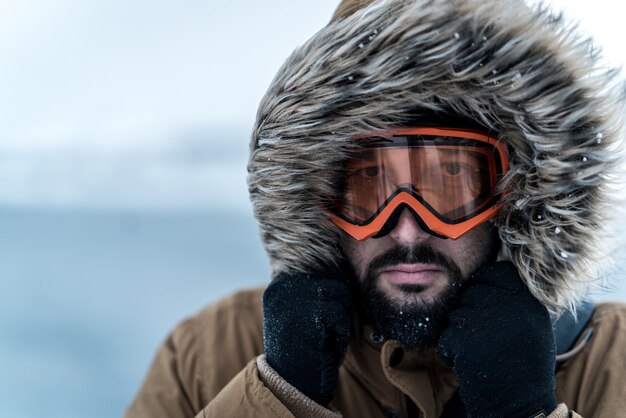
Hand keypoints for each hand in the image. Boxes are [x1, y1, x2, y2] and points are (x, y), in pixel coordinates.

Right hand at [262, 265, 351, 405]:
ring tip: (325, 338)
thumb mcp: (304, 312)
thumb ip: (315, 291)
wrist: (294, 384)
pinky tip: (325, 345)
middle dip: (339, 308)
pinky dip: (340, 332)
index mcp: (279, 286)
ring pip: (340, 295)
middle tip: (327, 331)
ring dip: (340, 320)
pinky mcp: (307, 318)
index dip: (333, 296)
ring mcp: (293, 302)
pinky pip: (340, 314)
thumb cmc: (306, 348)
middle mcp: (282, 289)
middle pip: (333, 282)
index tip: (324, 320)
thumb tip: (342, 266)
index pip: (320, 272)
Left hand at [436, 262, 556, 417]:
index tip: (486, 301)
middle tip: (487, 341)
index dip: (486, 283)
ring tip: (483, 354)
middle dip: (471, 313)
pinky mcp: (464, 340)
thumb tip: (488, 274)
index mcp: (528, 300)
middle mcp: (509, 305)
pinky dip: (452, 353)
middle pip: (471, 292)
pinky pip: (446, 338)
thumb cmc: (525, 368)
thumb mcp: (532, 325)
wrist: (522, 407)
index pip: (497, 271)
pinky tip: (472, 366)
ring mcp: (485, 322)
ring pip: (456, 315)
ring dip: (461, 335)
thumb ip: (513, 298)